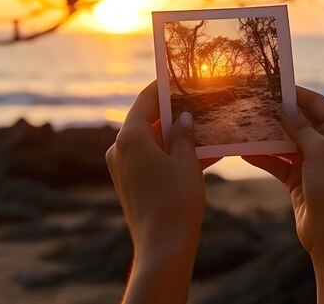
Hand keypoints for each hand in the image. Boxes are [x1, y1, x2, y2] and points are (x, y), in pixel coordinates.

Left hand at [105, 81, 218, 303]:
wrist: (163, 247)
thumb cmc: (176, 200)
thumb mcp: (186, 162)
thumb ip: (185, 135)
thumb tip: (184, 118)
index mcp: (130, 137)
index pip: (145, 100)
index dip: (163, 87)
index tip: (178, 76)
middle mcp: (119, 149)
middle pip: (148, 120)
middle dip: (174, 114)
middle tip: (197, 103)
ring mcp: (122, 167)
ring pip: (151, 141)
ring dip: (175, 136)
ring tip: (203, 129)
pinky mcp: (129, 183)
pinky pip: (151, 160)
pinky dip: (170, 155)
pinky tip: (199, 154)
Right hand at [243, 87, 323, 303]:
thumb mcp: (318, 150)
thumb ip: (299, 127)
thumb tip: (285, 106)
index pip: (317, 104)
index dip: (296, 93)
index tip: (273, 84)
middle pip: (300, 122)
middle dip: (278, 114)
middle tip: (253, 101)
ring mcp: (313, 162)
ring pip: (286, 142)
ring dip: (267, 135)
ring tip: (245, 122)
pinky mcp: (298, 179)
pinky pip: (278, 162)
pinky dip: (264, 157)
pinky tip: (245, 151)